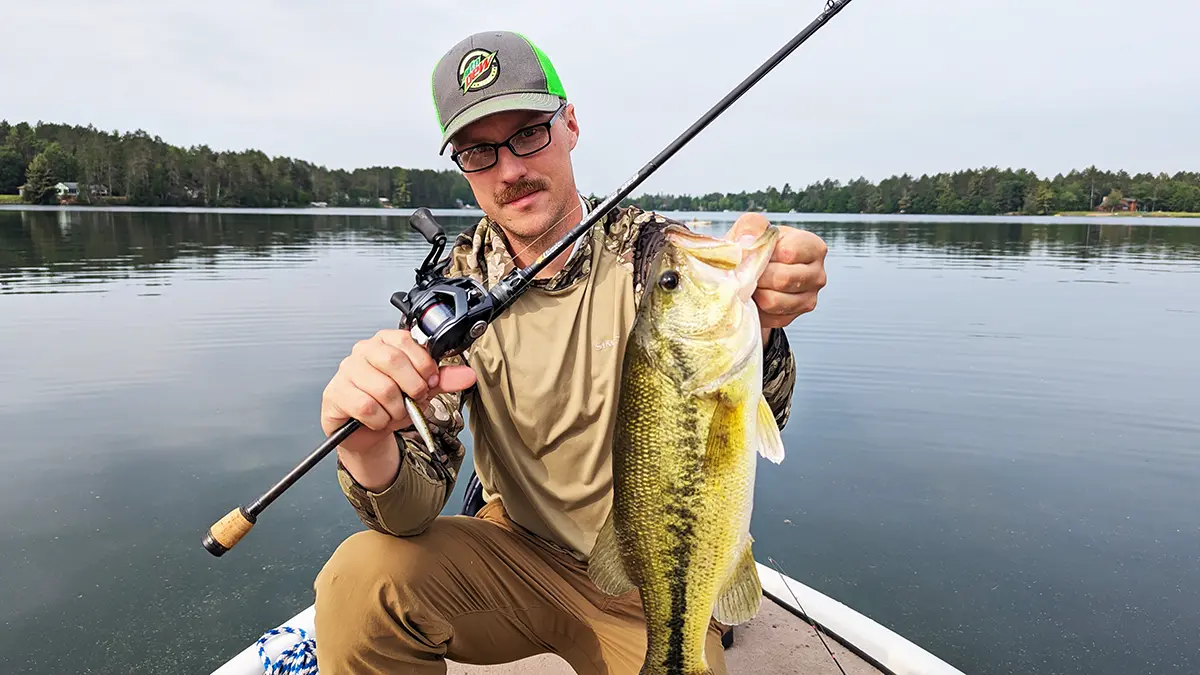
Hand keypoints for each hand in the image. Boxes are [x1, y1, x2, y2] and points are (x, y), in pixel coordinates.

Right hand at [321, 329, 476, 455]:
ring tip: (393, 411)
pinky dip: (379, 420)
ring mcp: (346, 371)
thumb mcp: (421, 389)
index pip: (407, 341)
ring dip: (396, 409)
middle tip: (414, 399)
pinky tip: (378, 419)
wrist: (367, 430)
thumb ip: (444, 380)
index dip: (423, 365)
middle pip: (394, 361)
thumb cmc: (391, 403)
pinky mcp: (336, 393)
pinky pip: (366, 408)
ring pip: (383, 389)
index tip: (429, 381)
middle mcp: (363, 351)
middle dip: (412, 388)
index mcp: (385, 341)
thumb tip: (468, 375)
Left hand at [726, 213, 827, 335]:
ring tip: (752, 282)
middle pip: (782, 279)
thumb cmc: (755, 248)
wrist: (747, 274)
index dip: (766, 253)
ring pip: (774, 301)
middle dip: (758, 275)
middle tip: (749, 270)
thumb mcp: (752, 229)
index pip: (790, 253)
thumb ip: (752, 224)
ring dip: (756, 292)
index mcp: (814, 247)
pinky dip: (757, 308)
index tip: (758, 251)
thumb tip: (749, 240)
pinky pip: (769, 316)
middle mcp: (818, 274)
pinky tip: (756, 296)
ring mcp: (809, 298)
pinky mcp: (794, 316)